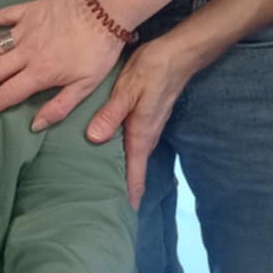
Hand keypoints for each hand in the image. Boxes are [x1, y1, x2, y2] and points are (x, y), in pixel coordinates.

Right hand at [0, 0, 122, 127]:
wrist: (106, 10)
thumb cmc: (98, 50)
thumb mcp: (87, 85)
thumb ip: (60, 106)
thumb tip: (35, 125)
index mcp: (40, 73)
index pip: (6, 95)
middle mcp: (26, 53)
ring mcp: (24, 30)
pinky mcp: (27, 10)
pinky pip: (0, 16)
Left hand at [85, 39, 194, 207]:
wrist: (178, 54)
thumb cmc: (153, 70)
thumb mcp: (128, 89)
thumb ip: (111, 114)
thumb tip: (94, 138)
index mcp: (142, 134)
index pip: (136, 173)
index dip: (130, 196)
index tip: (121, 218)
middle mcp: (147, 136)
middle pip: (136, 171)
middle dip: (124, 191)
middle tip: (105, 210)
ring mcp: (149, 128)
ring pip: (135, 158)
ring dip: (124, 174)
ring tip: (105, 188)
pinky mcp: (147, 118)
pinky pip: (135, 145)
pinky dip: (125, 157)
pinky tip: (110, 155)